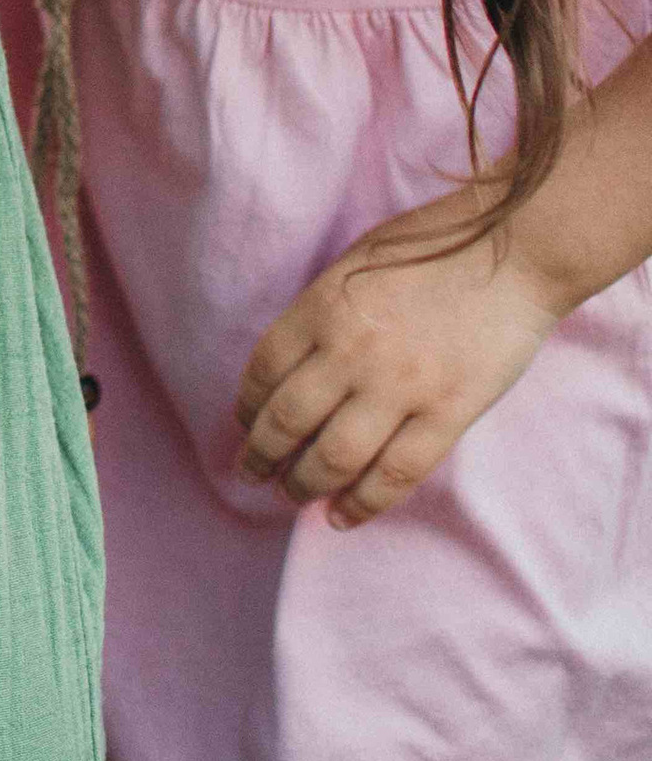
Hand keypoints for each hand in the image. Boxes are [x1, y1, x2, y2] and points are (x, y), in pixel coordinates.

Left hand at [235, 196, 559, 525]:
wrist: (514, 249)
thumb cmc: (433, 245)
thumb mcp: (355, 264)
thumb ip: (322, 312)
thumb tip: (294, 366)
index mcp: (322, 307)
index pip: (264, 371)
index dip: (248, 407)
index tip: (246, 424)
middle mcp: (350, 351)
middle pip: (286, 421)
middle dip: (261, 456)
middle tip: (252, 474)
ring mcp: (399, 387)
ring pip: (333, 457)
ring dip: (302, 485)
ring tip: (291, 496)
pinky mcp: (447, 413)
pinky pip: (395, 474)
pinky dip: (362, 503)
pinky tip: (341, 515)